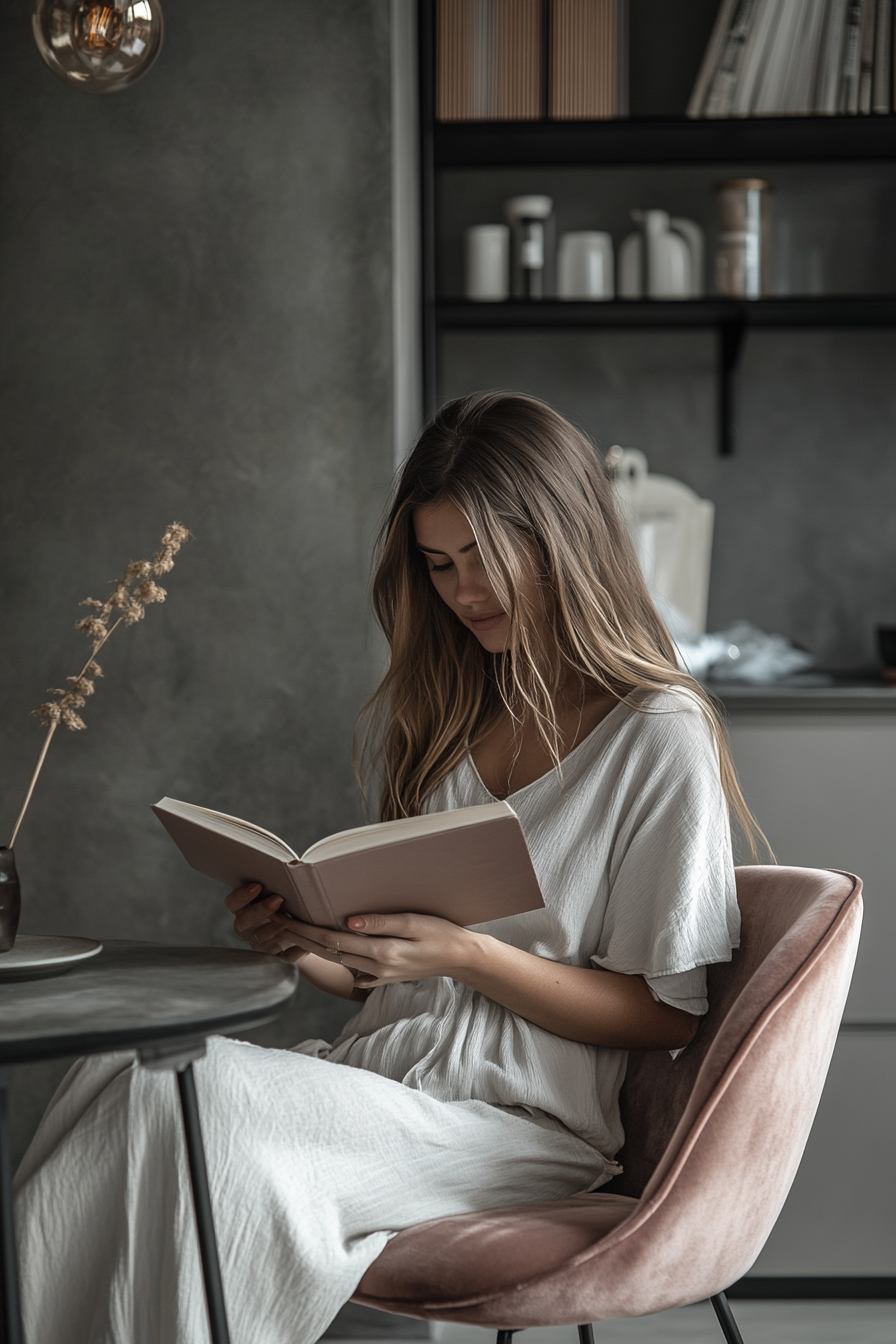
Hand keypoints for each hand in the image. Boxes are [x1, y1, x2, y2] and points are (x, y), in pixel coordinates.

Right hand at [224, 883, 308, 964]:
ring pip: (260, 939)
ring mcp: (259, 943)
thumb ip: (277, 886)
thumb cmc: (286, 904)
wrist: (297, 931)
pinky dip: (293, 951)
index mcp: (242, 910)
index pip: (232, 903)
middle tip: (278, 900)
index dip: (241, 895)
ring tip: (289, 920)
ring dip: (274, 929)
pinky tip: (303, 944)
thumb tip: (294, 868)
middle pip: (244, 921)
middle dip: (260, 910)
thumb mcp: (279, 894)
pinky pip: (282, 957)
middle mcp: (247, 927)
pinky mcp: (276, 957)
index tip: (257, 886)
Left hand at [268, 909, 479, 986]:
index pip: (331, 940)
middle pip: (326, 951)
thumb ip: (380, 922)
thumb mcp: (414, 921)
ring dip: (309, 946)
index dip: (304, 930)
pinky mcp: (380, 976)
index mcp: (380, 952)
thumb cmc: (441, 933)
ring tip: (287, 931)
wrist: (460, 958)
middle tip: (272, 922)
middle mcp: (374, 967)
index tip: (282, 918)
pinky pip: (348, 967)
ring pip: (334, 960)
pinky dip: (330, 956)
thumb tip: (347, 921)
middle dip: (298, 938)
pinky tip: (319, 947)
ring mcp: (376, 975)